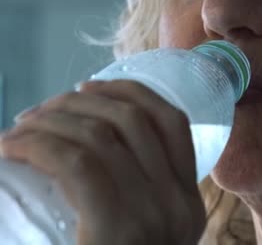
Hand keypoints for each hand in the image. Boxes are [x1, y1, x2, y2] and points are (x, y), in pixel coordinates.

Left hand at [0, 80, 205, 244]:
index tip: (89, 88)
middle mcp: (179, 206)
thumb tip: (88, 152)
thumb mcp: (136, 237)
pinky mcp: (117, 230)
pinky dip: (38, 144)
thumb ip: (129, 204)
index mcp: (187, 205)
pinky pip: (79, 162)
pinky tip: (12, 148)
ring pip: (102, 134)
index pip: (172, 122)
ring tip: (20, 131)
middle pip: (135, 119)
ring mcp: (153, 218)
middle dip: (82, 100)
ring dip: (52, 119)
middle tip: (40, 114)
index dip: (130, 90)